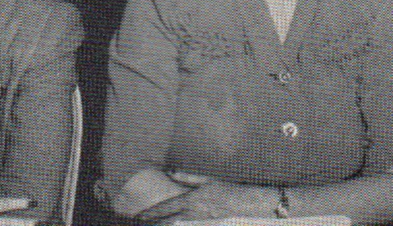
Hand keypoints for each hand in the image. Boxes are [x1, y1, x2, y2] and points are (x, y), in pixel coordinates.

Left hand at [137, 178, 269, 223]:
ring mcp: (201, 223)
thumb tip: (170, 172)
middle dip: (153, 224)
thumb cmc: (232, 191)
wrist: (252, 205)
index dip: (151, 213)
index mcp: (193, 198)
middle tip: (140, 225)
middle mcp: (195, 212)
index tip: (139, 217)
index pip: (166, 207)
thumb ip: (188, 178)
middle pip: (168, 221)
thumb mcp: (210, 180)